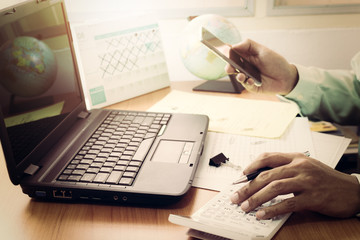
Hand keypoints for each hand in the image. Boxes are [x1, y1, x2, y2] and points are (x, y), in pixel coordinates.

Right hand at [225, 39, 298, 94]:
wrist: (287, 77)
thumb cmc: (276, 62)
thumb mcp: (263, 50)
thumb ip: (248, 44)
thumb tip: (234, 45)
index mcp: (246, 56)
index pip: (233, 53)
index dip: (227, 52)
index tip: (224, 52)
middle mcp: (245, 66)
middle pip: (231, 66)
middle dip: (228, 67)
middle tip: (229, 68)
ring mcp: (247, 77)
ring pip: (237, 76)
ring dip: (238, 76)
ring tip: (242, 76)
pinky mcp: (251, 86)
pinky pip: (246, 85)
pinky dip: (247, 82)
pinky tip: (252, 81)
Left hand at [230, 152, 359, 218]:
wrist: (352, 191)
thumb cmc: (325, 179)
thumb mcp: (305, 167)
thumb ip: (285, 169)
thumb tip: (259, 178)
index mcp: (296, 157)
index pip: (268, 157)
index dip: (251, 166)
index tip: (240, 177)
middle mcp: (300, 167)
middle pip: (266, 175)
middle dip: (247, 187)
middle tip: (235, 197)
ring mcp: (307, 181)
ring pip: (274, 188)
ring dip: (256, 198)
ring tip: (245, 207)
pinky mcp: (313, 197)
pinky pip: (288, 204)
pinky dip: (272, 210)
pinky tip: (262, 214)